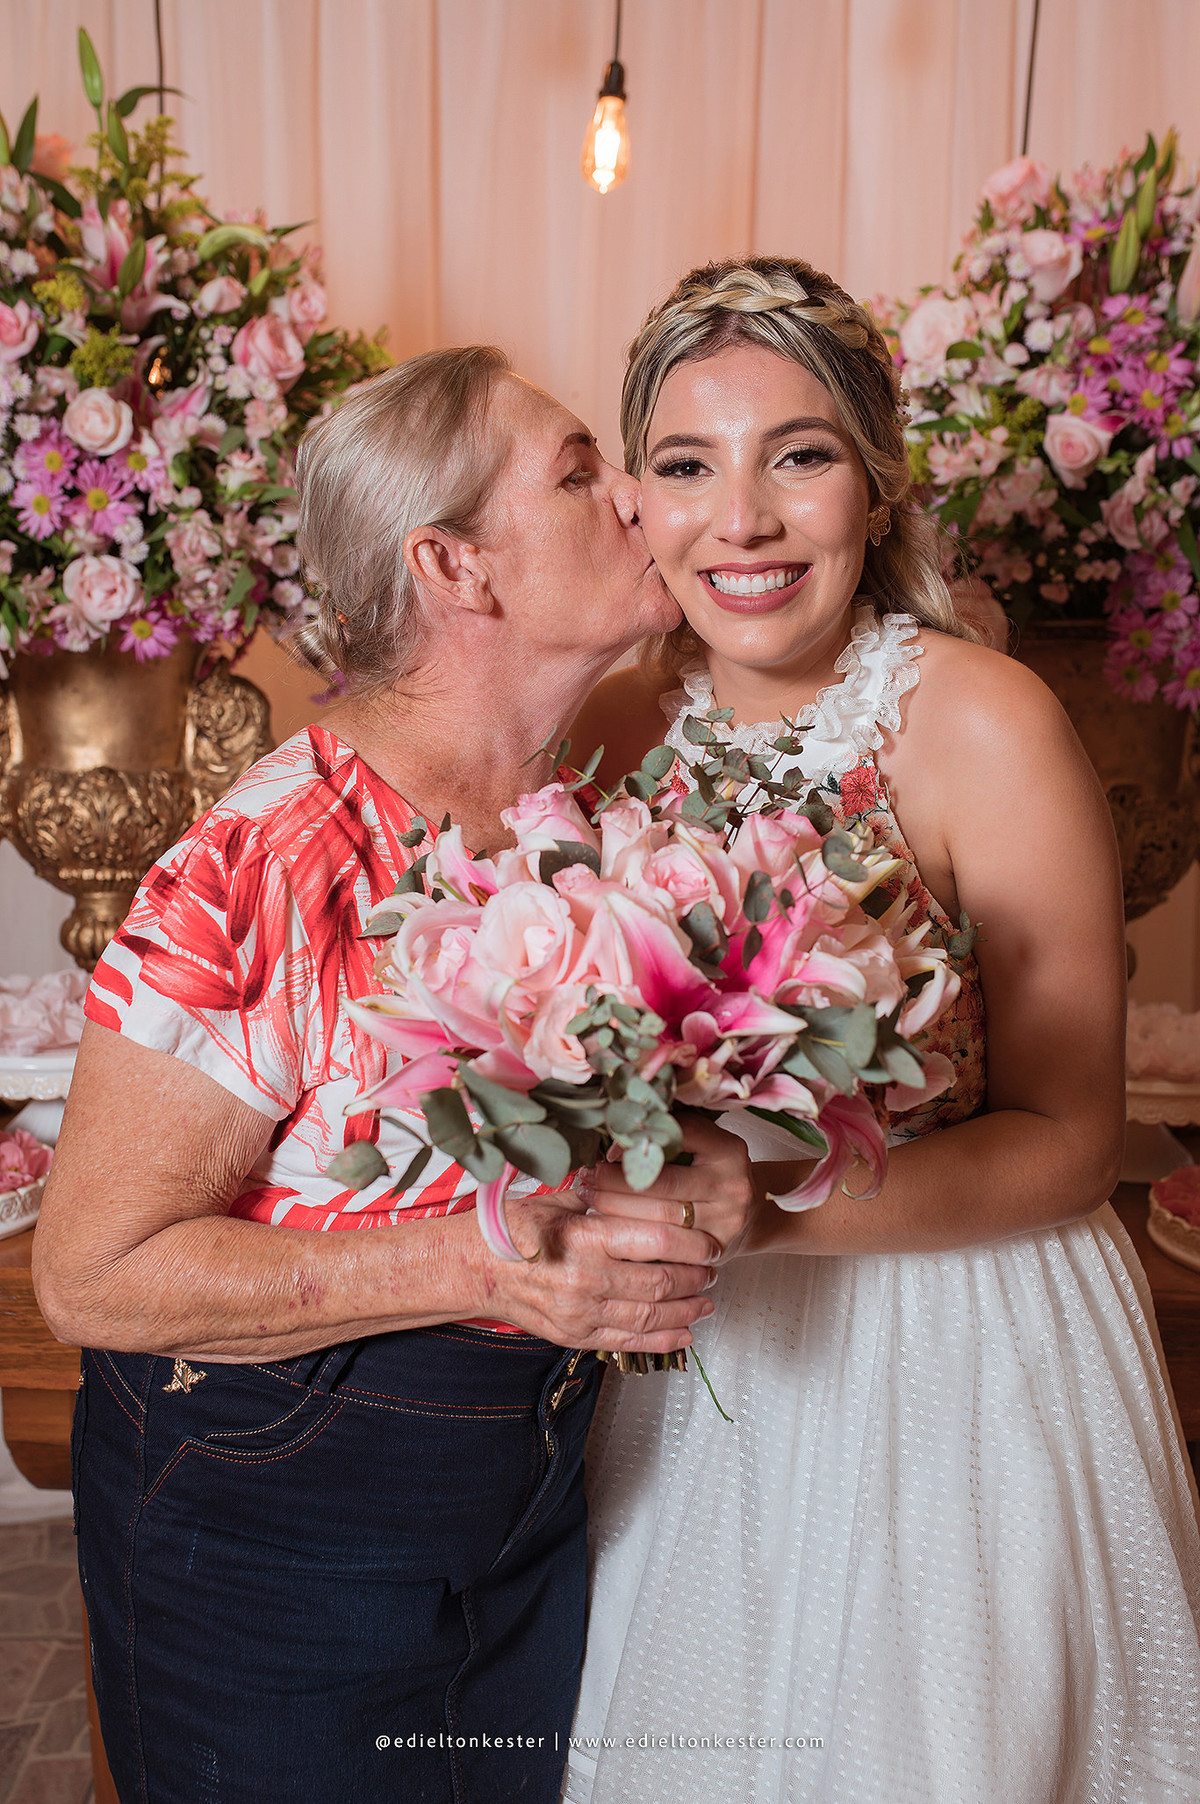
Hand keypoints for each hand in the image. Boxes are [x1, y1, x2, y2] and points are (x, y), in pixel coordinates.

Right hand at [486, 1189, 720, 1354]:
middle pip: (661, 1281)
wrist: (474, 1269)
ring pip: (651, 1316)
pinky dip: (663, 1340)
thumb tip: (646, 1177)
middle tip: (714, 1270)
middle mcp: (586, 1277)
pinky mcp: (575, 1336)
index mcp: (585, 1236)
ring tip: (707, 1302)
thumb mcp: (559, 1200)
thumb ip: (603, 1196)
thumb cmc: (514, 1229)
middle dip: (696, 1278)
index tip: (711, 1243)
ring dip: (687, 1310)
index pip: (658, 1239)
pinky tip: (685, 1333)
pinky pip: (629, 1342)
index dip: (694, 1243)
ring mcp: (581, 1312)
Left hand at [581, 1112, 757, 1260]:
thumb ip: (667, 1135)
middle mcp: (732, 1185)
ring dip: (616, 1208)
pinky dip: (632, 1235)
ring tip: (589, 1198)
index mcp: (728, 1150)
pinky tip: (610, 1227)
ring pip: (660, 1217)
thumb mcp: (702, 1146)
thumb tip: (613, 1133)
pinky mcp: (714, 1250)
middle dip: (616, 1180)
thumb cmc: (711, 1174)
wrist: (750, 1216)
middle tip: (586, 1176)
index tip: (607, 1149)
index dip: (638, 1142)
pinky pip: (665, 1246)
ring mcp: (726, 1222)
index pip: (678, 1137)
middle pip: (662, 1183)